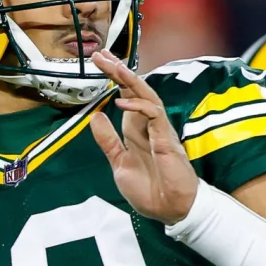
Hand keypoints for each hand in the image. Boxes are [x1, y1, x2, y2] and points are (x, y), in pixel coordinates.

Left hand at [89, 49, 198, 222]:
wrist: (170, 210)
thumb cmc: (150, 191)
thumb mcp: (119, 164)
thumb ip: (108, 141)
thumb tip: (96, 116)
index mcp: (136, 130)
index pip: (125, 97)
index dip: (113, 80)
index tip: (99, 63)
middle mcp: (148, 125)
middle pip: (134, 90)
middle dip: (117, 71)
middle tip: (100, 54)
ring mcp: (159, 130)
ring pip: (146, 96)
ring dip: (128, 80)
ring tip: (112, 66)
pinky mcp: (166, 139)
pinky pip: (154, 115)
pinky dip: (138, 107)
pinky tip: (121, 103)